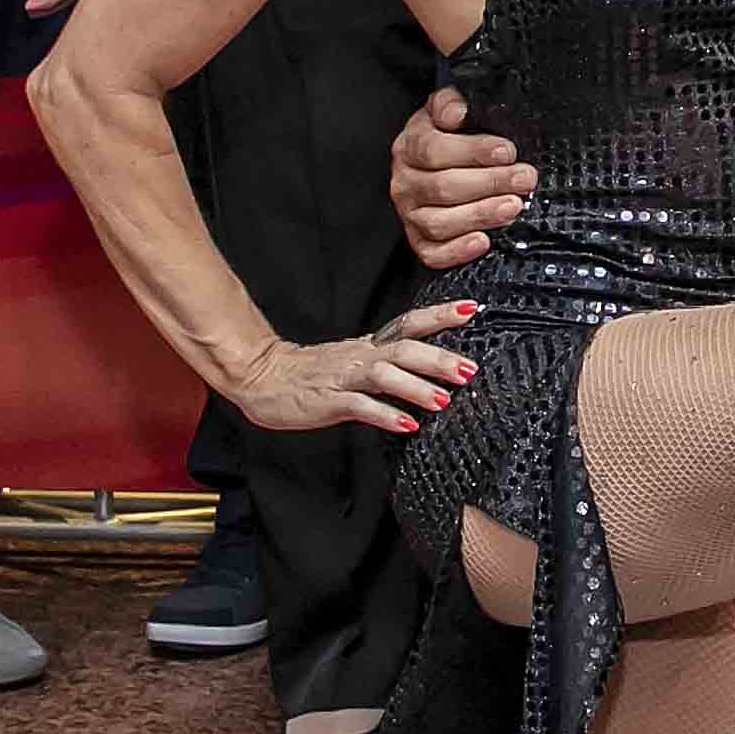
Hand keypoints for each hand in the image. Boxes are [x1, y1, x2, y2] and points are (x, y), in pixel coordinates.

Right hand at [231, 300, 484, 436]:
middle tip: (469, 369)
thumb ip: (388, 364)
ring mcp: (343, 377)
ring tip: (443, 400)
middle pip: (403, 349)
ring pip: (383, 375)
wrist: (263, 377)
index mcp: (369, 345)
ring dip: (415, 387)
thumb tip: (431, 372)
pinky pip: (359, 407)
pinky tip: (406, 425)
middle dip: (437, 358)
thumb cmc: (312, 373)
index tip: (472, 308)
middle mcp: (360, 356)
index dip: (440, 315)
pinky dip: (384, 415)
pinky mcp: (328, 401)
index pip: (410, 323)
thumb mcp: (354, 361)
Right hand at [387, 86, 537, 270]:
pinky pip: (432, 253)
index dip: (473, 151)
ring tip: (513, 206)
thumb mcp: (446, 111)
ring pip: (439, 222)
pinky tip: (483, 241)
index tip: (507, 151)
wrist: (431, 162)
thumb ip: (449, 103)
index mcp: (409, 146)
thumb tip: (457, 112)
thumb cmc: (446, 137)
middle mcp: (405, 182)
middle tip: (523, 178)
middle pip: (443, 187)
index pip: (435, 150)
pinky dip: (457, 251)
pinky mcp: (418, 239)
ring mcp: (410, 213)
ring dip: (480, 215)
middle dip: (490, 183)